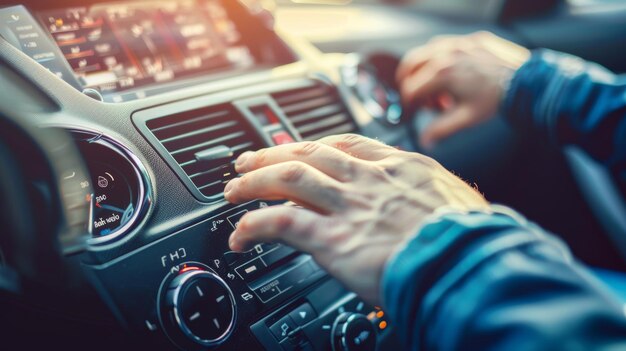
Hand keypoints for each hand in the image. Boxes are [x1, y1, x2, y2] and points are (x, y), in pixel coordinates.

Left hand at [224, 134, 488, 304]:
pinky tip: (241, 234)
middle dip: (273, 154)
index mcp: (401, 167)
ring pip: (288, 179)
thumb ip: (438, 198)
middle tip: (250, 160)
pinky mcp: (332, 237)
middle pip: (309, 153)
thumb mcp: (462, 203)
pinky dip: (255, 225)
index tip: (298, 147)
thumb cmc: (473, 240)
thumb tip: (445, 205)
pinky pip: (280, 223)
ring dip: (255, 182)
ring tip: (234, 189)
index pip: (348, 145)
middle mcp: (369, 179)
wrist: (469, 262)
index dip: (315, 144)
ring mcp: (348, 205)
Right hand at [396, 31, 529, 147]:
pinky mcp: (471, 40)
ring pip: (426, 52)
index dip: (409, 103)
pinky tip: (451, 72)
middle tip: (417, 97)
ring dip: (423, 70)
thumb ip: (440, 129)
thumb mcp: (465, 118)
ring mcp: (458, 44)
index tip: (414, 110)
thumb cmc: (497, 99)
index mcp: (442, 74)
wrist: (526, 82)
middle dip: (409, 82)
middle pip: (410, 65)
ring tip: (438, 88)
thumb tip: (425, 141)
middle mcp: (446, 54)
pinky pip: (445, 44)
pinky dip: (440, 57)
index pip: (410, 88)